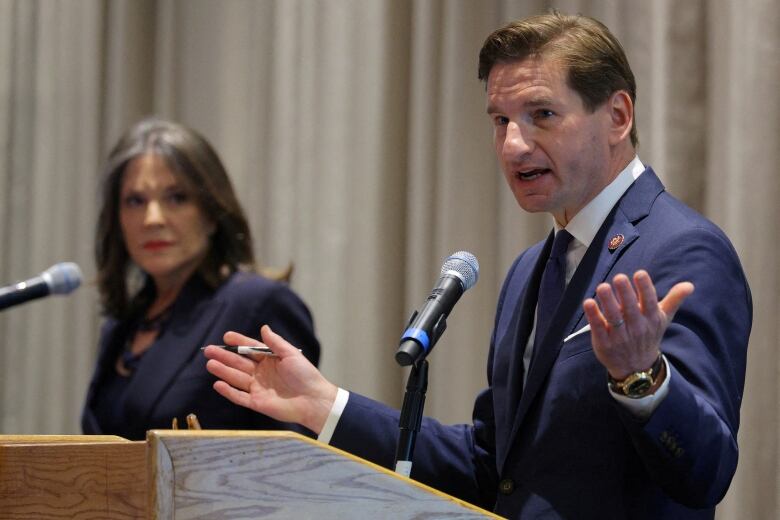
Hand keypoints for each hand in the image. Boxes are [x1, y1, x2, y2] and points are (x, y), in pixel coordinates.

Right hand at [204, 325, 337, 433]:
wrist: (313, 400)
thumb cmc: (305, 375)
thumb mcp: (290, 354)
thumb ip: (275, 343)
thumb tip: (263, 327)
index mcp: (270, 360)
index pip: (250, 349)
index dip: (238, 343)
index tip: (226, 337)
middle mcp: (262, 373)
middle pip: (239, 363)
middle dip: (224, 356)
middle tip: (208, 350)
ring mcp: (258, 388)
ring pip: (236, 378)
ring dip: (223, 371)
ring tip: (210, 363)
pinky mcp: (257, 403)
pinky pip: (239, 396)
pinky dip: (228, 391)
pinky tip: (217, 384)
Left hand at [582, 270, 693, 379]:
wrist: (636, 367)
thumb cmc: (649, 334)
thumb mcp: (663, 319)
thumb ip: (674, 300)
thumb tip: (690, 285)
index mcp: (651, 319)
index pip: (650, 302)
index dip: (645, 288)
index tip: (640, 273)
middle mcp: (636, 327)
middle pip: (630, 308)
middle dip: (625, 292)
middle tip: (619, 277)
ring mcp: (619, 336)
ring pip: (613, 317)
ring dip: (608, 301)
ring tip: (602, 286)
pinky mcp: (604, 342)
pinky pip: (598, 327)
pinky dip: (593, 316)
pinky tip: (588, 302)